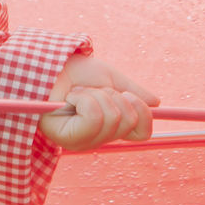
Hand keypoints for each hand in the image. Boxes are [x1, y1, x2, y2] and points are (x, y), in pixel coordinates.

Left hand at [37, 52, 157, 152]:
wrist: (47, 62)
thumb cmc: (74, 71)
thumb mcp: (109, 77)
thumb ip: (133, 92)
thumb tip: (157, 103)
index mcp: (110, 128)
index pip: (142, 133)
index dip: (143, 112)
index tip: (126, 93)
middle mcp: (99, 139)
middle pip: (129, 120)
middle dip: (112, 94)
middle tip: (90, 90)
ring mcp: (83, 142)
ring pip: (112, 117)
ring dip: (95, 94)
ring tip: (76, 93)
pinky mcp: (67, 138)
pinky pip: (94, 118)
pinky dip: (85, 99)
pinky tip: (69, 99)